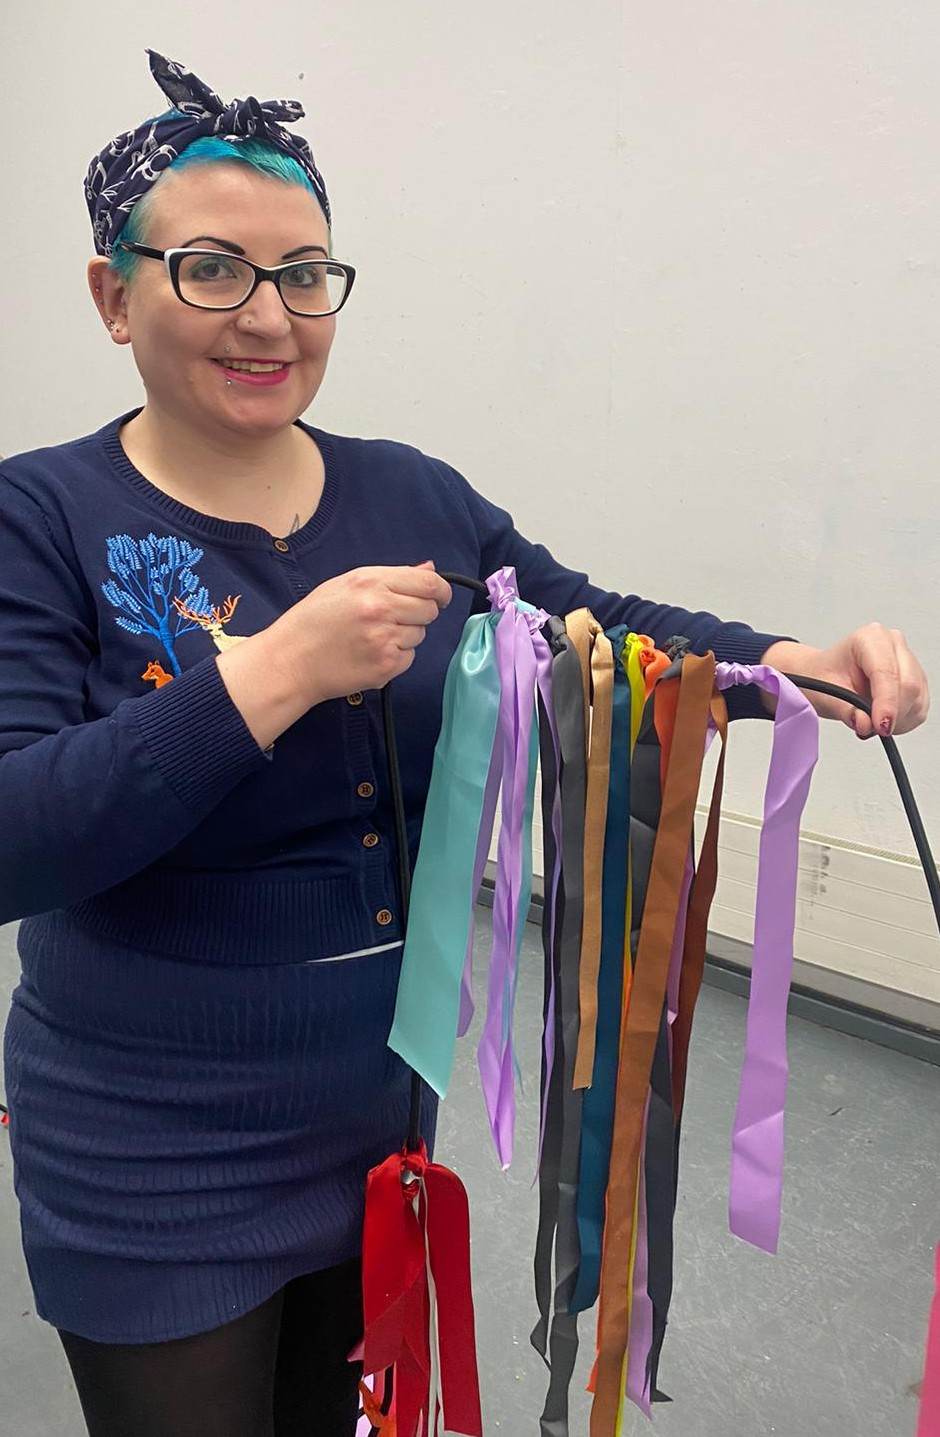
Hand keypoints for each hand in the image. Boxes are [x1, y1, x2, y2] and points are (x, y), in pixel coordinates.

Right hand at [278, 560, 452, 706]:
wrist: (291, 660)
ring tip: (372, 637)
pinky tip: (370, 653)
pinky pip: (409, 658)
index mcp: (371, 582)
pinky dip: (396, 657)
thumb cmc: (314, 620)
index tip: (440, 597)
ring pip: (420, 635)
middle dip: (419, 614)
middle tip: (394, 619)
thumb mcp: (345, 584)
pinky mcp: (386, 667)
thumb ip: (391, 576)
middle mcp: (381, 609)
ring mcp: (385, 640)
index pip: (429, 583)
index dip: (441, 591)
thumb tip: (430, 569)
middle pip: (429, 610)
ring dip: (405, 636)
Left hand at [760, 628, 929, 738]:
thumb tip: (865, 723)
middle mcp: (894, 645)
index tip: (880, 726)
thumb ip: (846, 710)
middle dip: (892, 714)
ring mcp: (908, 661)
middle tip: (870, 728)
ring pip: (917, 700)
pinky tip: (881, 718)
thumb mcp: (825, 693)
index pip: (887, 673)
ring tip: (869, 719)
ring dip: (896, 720)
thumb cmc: (822, 676)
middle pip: (909, 686)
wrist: (823, 676)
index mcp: (871, 638)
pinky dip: (902, 722)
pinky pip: (919, 709)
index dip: (886, 703)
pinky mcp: (917, 682)